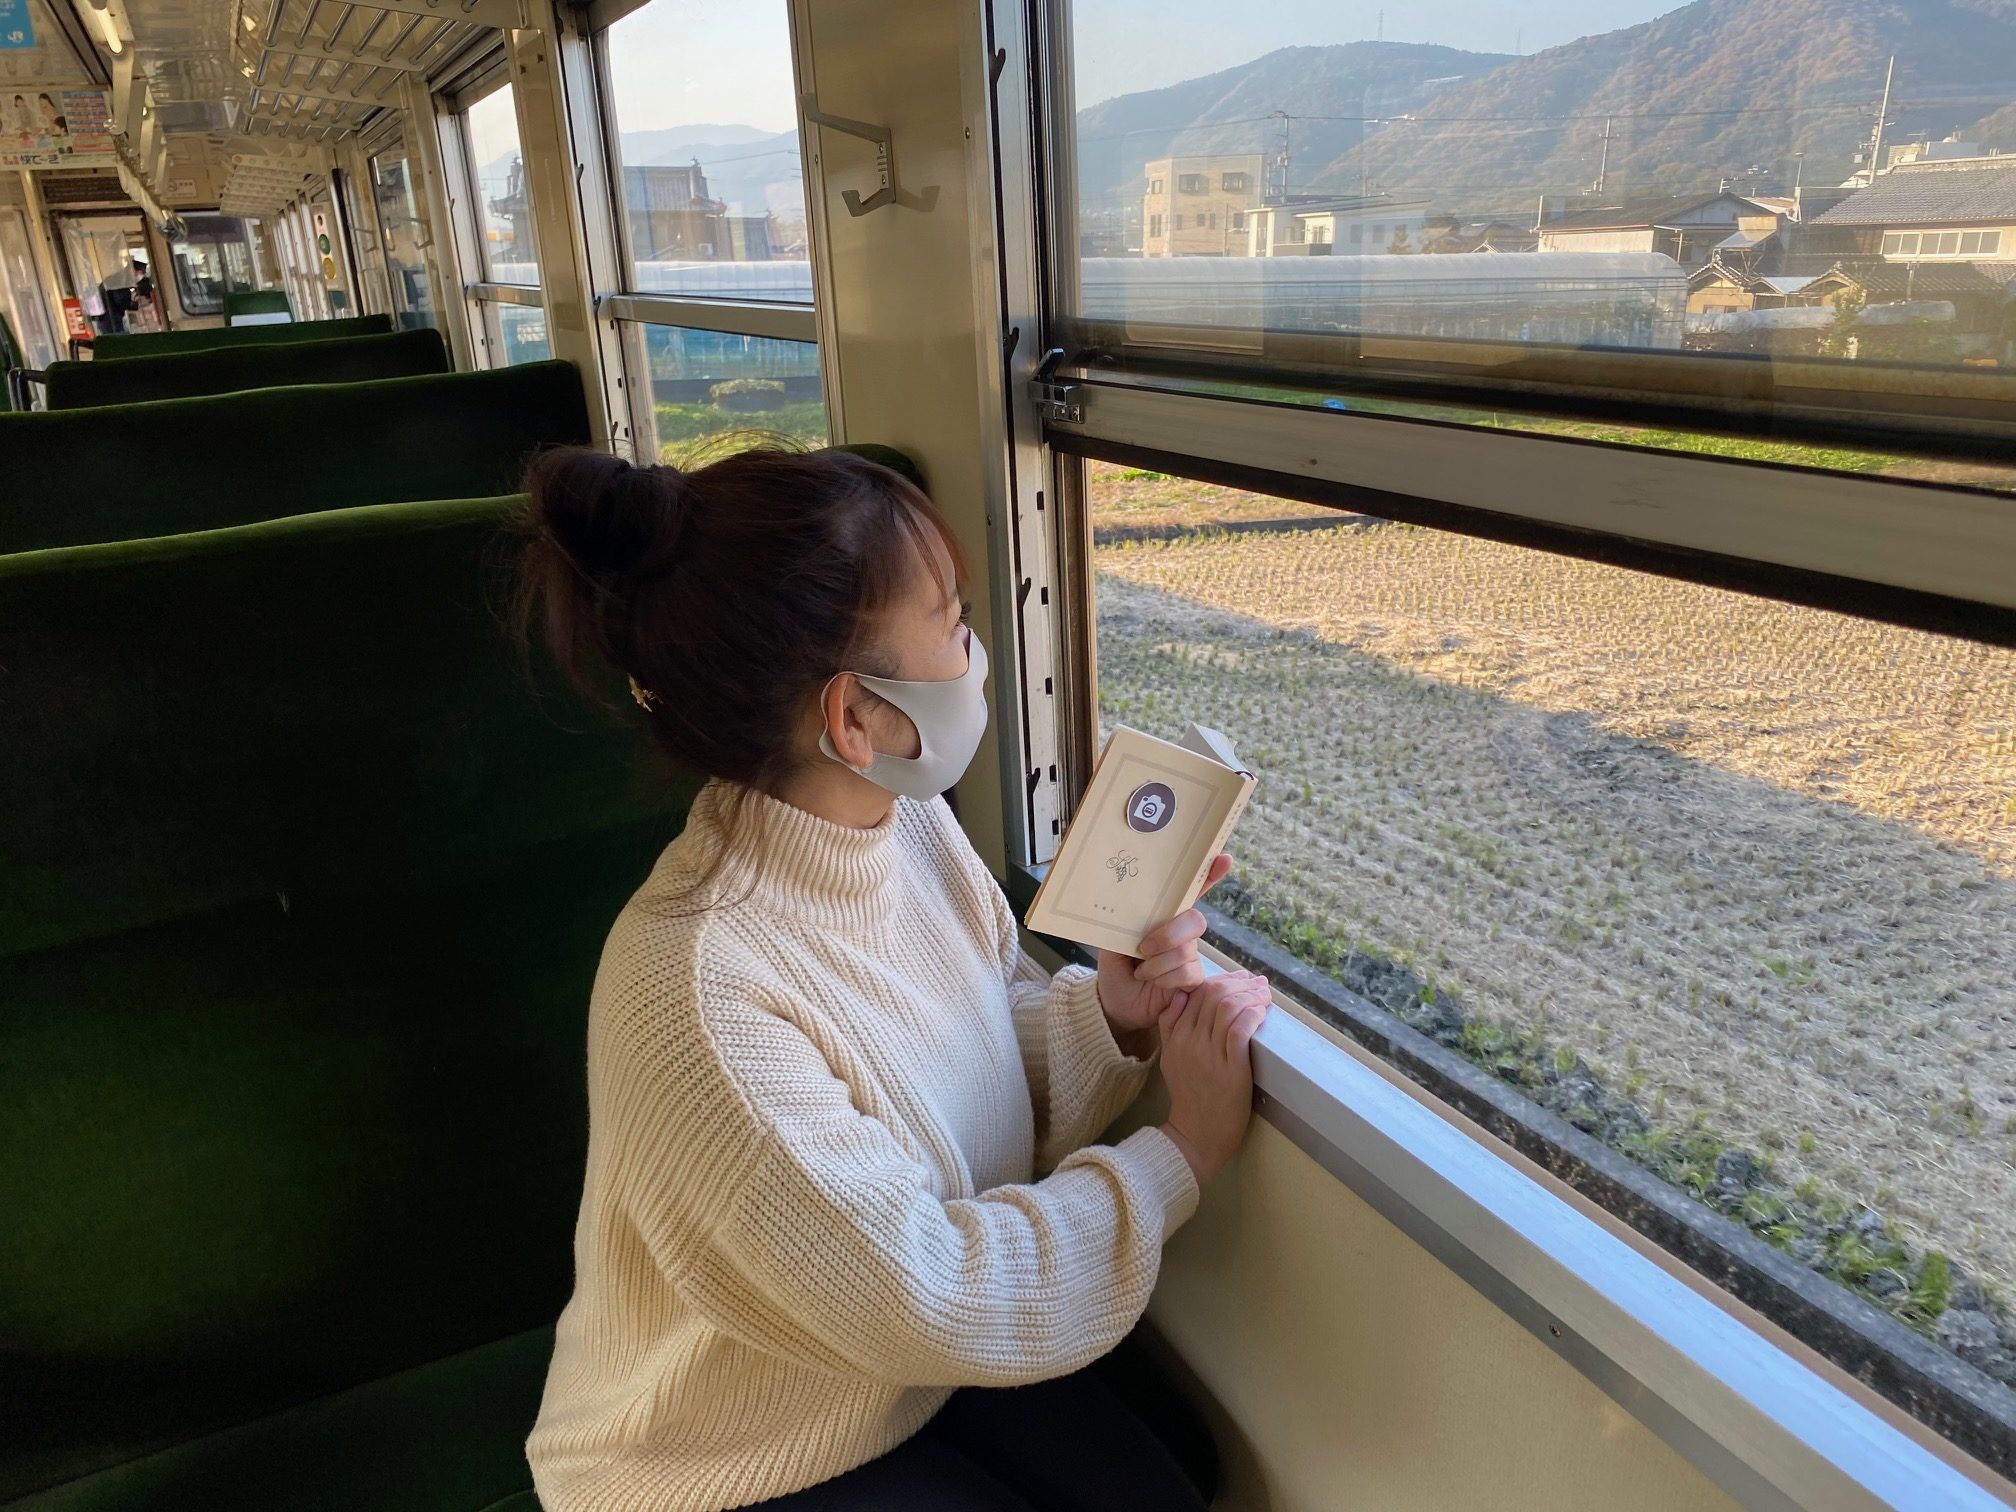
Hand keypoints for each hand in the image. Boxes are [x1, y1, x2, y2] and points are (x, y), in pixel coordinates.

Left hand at [1094, 854, 1233, 1053]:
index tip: (1223, 859)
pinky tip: (1153, 982)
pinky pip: (1188, 972)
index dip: (1209, 874)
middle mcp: (1181, 931)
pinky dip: (1165, 979)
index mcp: (1162, 915)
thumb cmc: (1116, 966)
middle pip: (1194, 921)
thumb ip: (1124, 925)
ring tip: (1141, 972)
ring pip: (1187, 950)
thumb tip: (1131, 912)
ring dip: (1157, 965)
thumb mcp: (1111, 941)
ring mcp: (1190, 954)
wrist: (1116, 1001)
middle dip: (1169, 936)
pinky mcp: (1194, 978)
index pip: (1190, 891)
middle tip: (1143, 949)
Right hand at [1157, 971, 1270, 1184]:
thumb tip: (1181, 995)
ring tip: (1264, 994)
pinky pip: (1240, 1031)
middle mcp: (1191, 1041)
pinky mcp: (1230, 1069)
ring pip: (1228, 1008)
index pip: (1197, 993)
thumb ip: (1171, 1026)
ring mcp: (1209, 1055)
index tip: (1239, 978)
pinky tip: (1261, 1011)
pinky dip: (1252, 1015)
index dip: (1221, 980)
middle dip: (1239, 983)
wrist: (1195, 1134)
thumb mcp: (1171, 1058)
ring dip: (1250, 996)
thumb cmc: (1189, 1097)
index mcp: (1177, 1036)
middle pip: (1213, 995)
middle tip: (1257, 982)